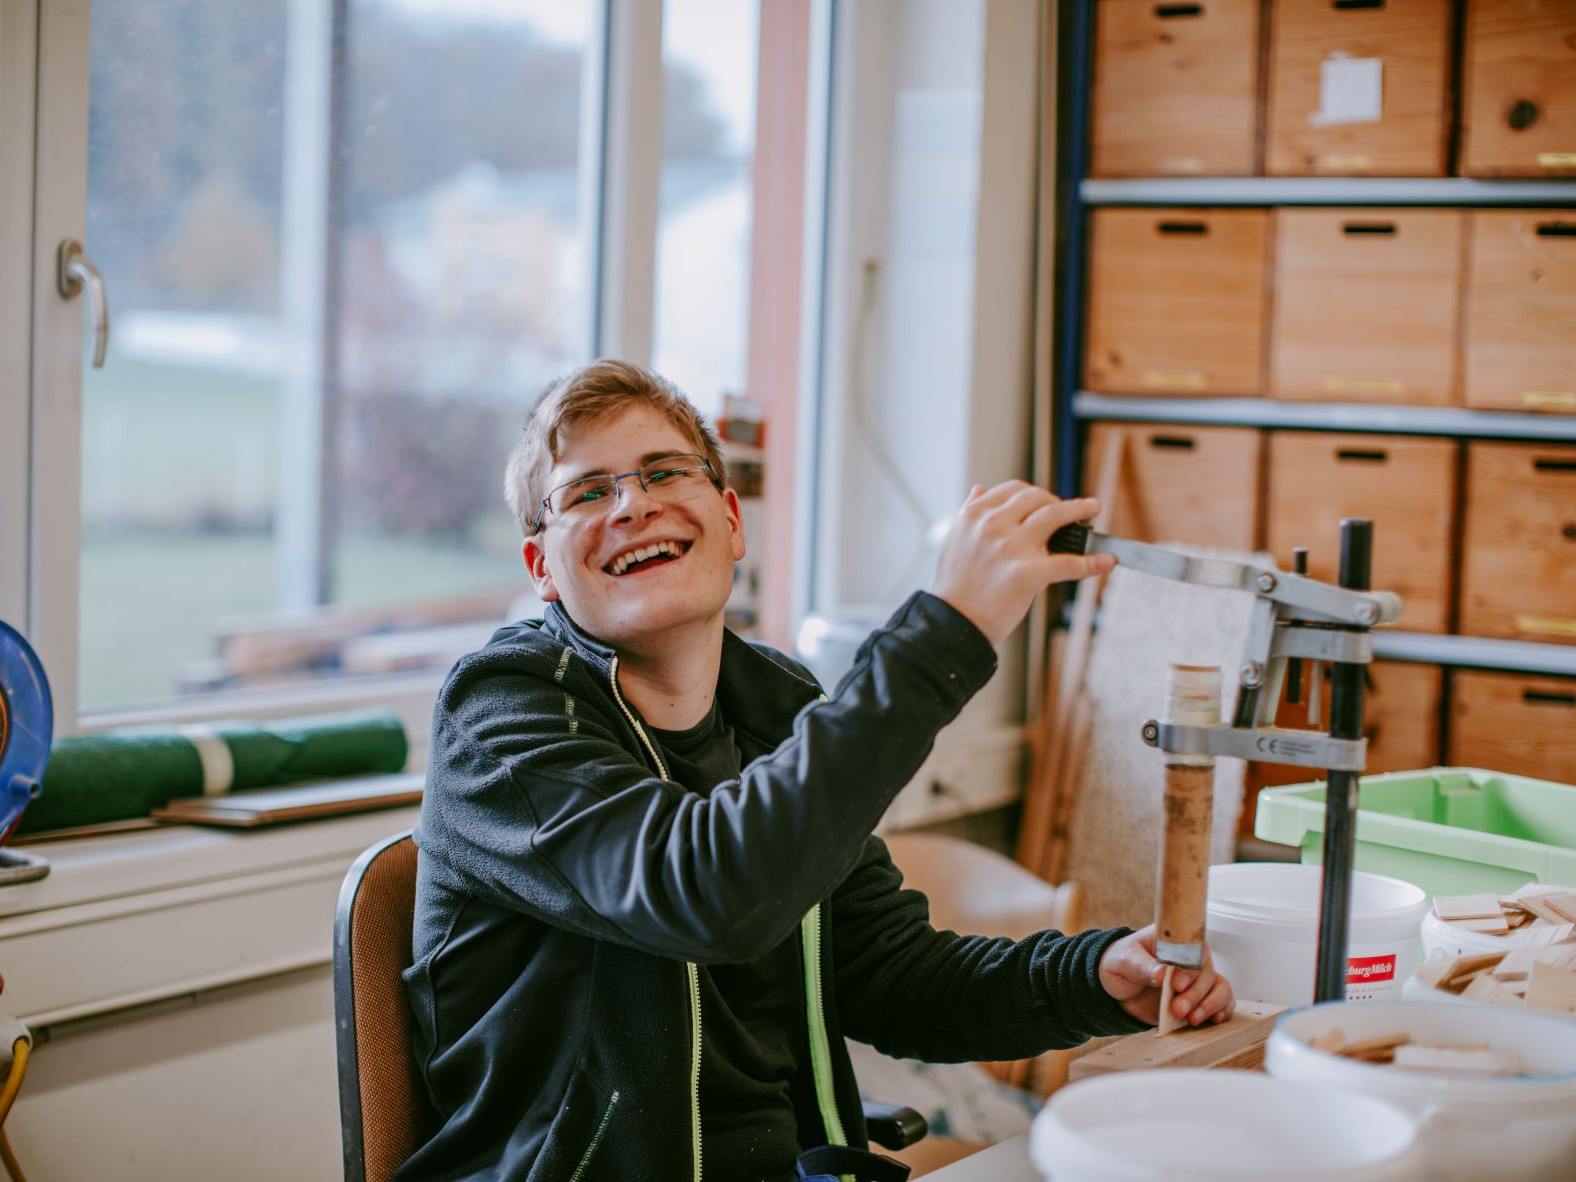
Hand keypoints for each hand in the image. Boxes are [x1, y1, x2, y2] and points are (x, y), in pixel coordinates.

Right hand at [929, 482, 1114, 647]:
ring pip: (1055, 516)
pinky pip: (1067, 563)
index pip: (1013, 490)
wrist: (955, 623)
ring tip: (1093, 508)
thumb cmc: (956, 587)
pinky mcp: (1028, 574)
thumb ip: (968, 512)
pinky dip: (1091, 562)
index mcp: (975, 515)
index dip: (1035, 493)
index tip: (1046, 500)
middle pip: (1036, 497)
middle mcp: (993, 525)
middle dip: (1057, 500)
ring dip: (1080, 510)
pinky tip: (1105, 561)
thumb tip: (979, 489)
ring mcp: (1012, 548)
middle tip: (1071, 509)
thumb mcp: (954, 540)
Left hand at [1098, 925, 1234, 1027]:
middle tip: (1177, 1009)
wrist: (1116, 987)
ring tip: (1191, 1019)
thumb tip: (1161, 974)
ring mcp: (1197, 978)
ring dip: (1209, 1004)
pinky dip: (1221, 1010)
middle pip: (1207, 971)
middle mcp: (1190, 957)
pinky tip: (1213, 1020)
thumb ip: (1141, 966)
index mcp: (1173, 940)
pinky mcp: (1200, 997)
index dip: (1189, 967)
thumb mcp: (1124, 961)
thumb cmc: (1120, 964)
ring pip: (1220, 986)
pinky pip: (1222, 1001)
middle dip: (1195, 994)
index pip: (1192, 948)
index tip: (1176, 985)